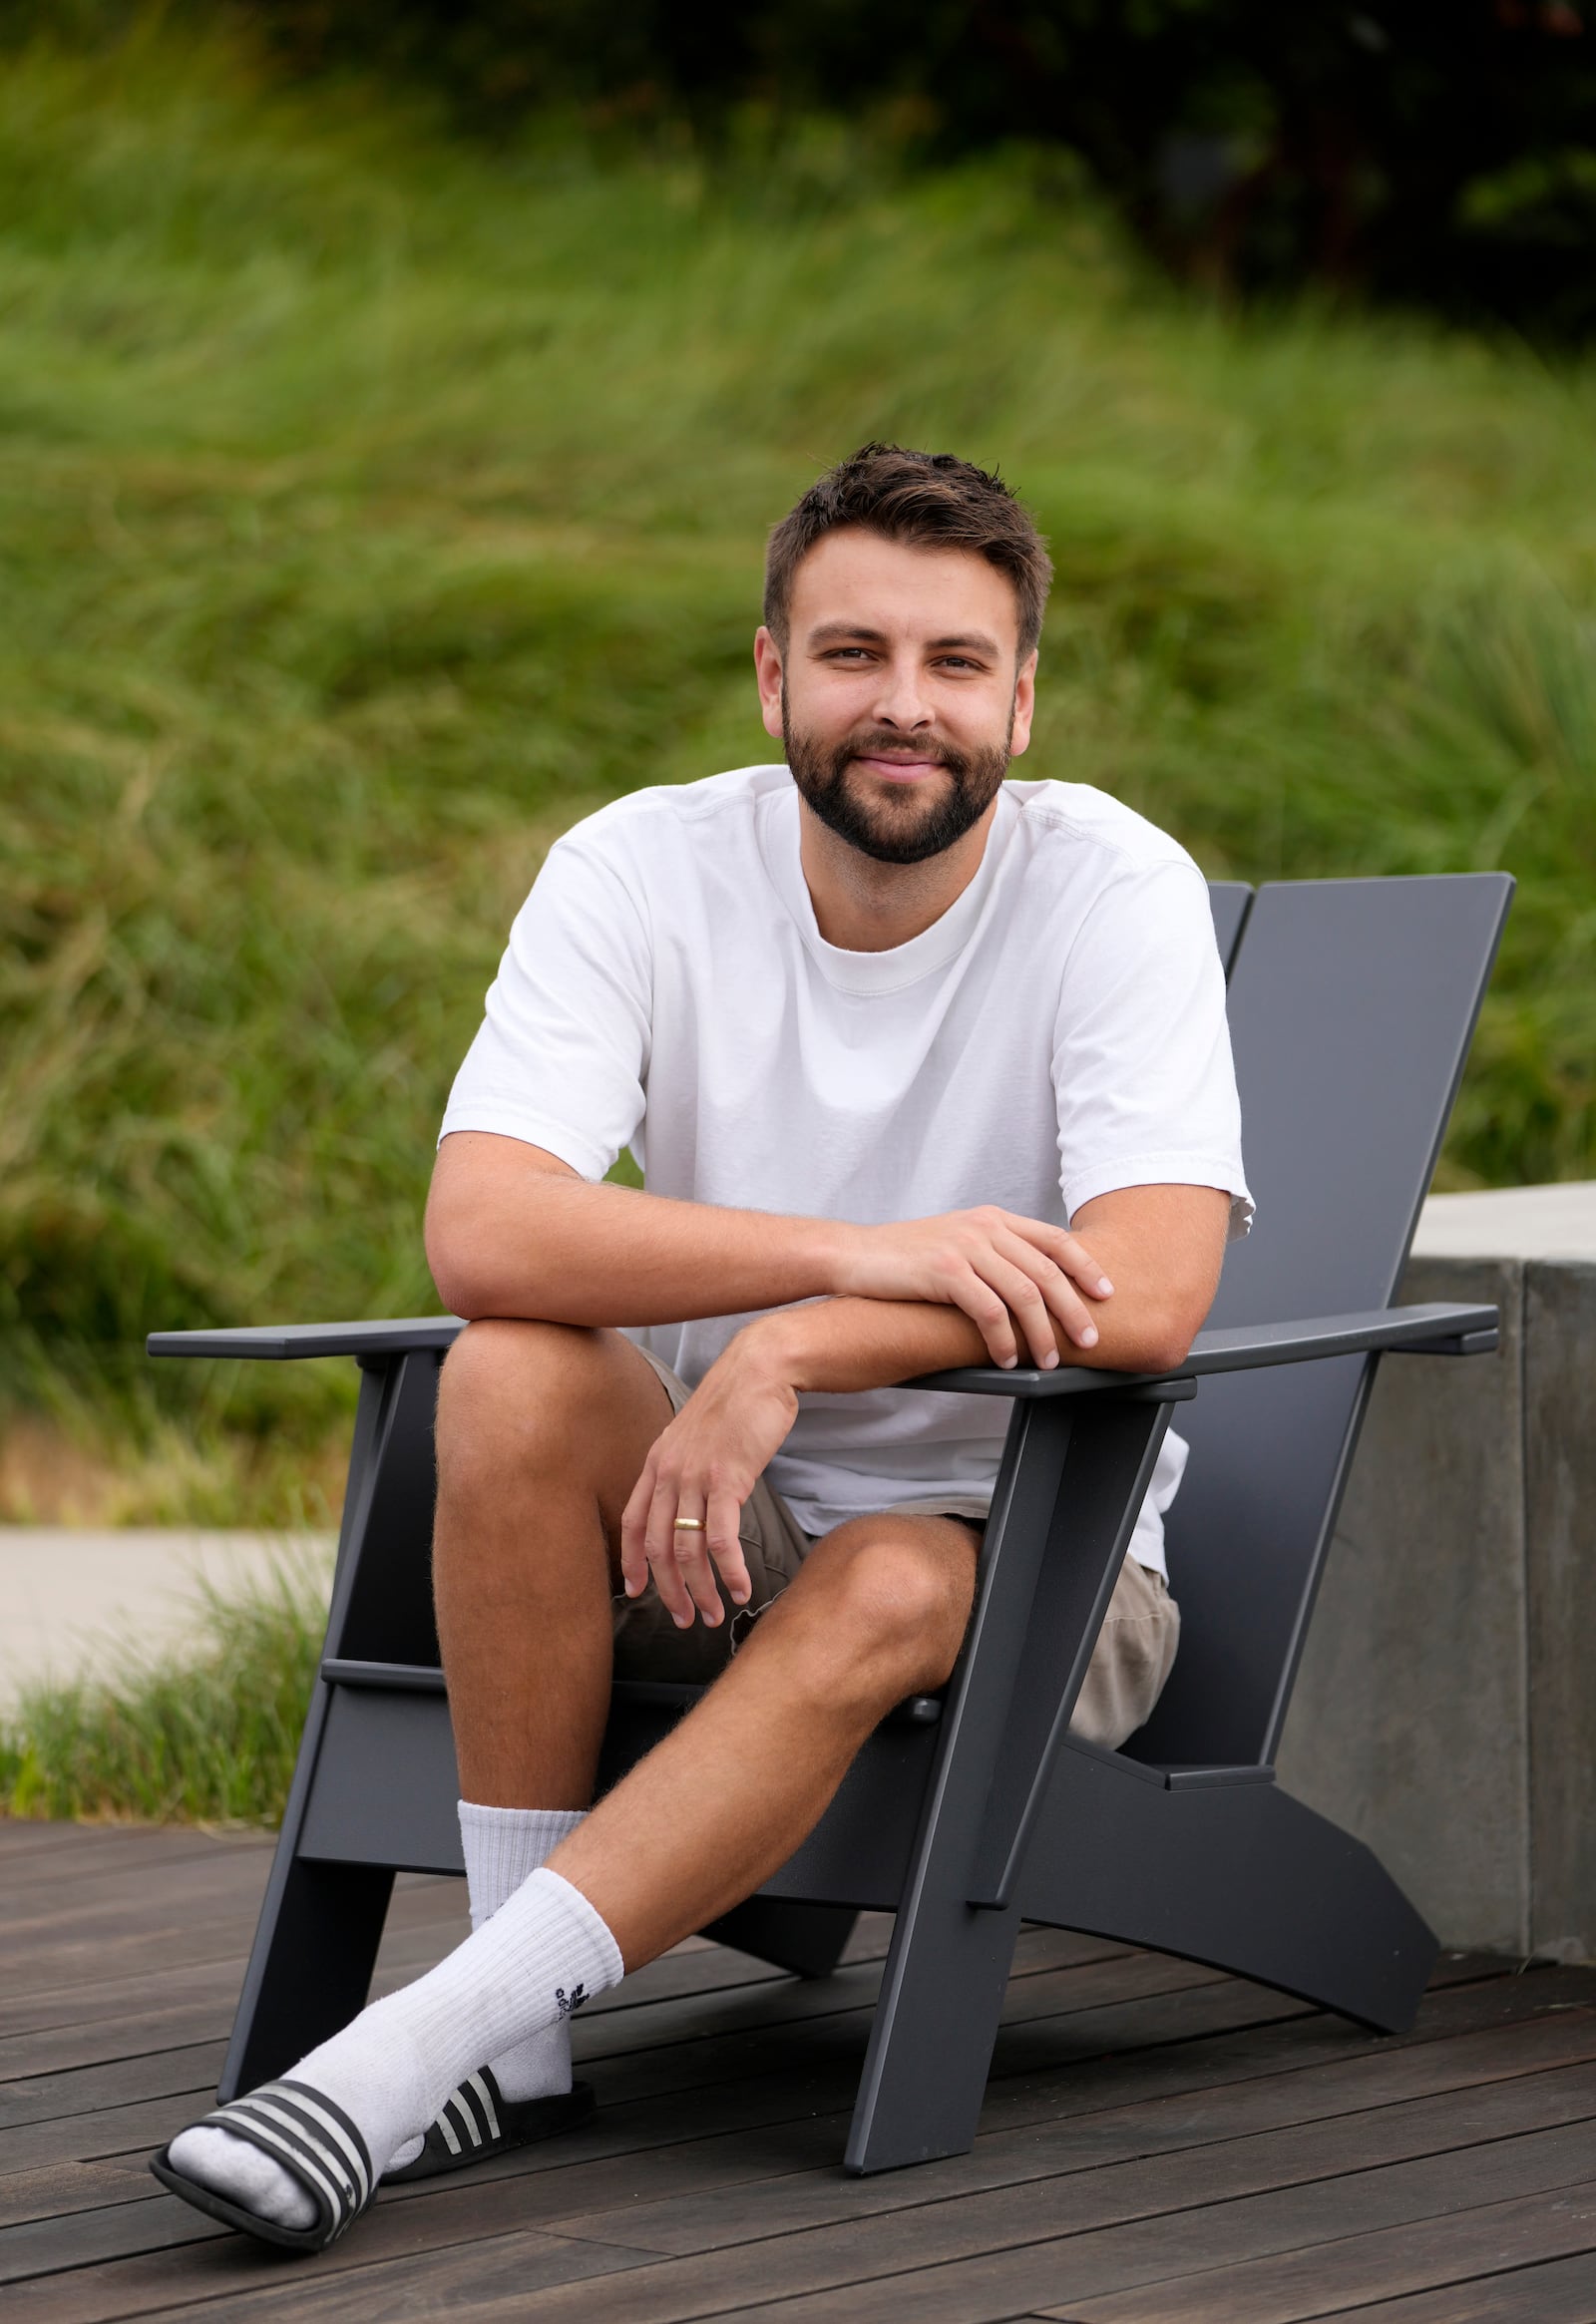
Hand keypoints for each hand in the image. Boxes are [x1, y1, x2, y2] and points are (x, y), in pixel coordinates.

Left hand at [620, 1329, 799, 1629]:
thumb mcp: (697, 1436)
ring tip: (713, 1614)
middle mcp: (668, 1472)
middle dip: (669, 1590)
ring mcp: (695, 1476)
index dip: (631, 1562)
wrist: (760, 1369)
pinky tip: (740, 1590)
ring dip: (701, 1589)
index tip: (635, 1592)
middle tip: (684, 1619)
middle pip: (658, 1546)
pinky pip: (721, 1538)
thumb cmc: (735, 1403)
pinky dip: (729, 1571)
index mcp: (656, 1463)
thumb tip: (691, 1501)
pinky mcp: (727, 1478)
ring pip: (688, 1550)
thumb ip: (686, 1468)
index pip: (632, 1523)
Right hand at [832, 1207, 1113, 1368]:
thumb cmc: (905, 1257)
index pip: (1055, 1240)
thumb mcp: (956, 1240)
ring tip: (1048, 1360)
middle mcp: (985, 1227)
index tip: (1105, 1294)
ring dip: (1041, 1333)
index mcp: (993, 1219)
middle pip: (1047, 1271)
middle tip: (1088, 1340)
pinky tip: (1006, 1359)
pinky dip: (1003, 1339)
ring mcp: (965, 1247)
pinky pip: (988, 1310)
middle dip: (1073, 1310)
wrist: (854, 1255)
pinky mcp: (944, 1270)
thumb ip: (993, 1252)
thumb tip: (1032, 1285)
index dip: (1086, 1267)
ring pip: (1023, 1294)